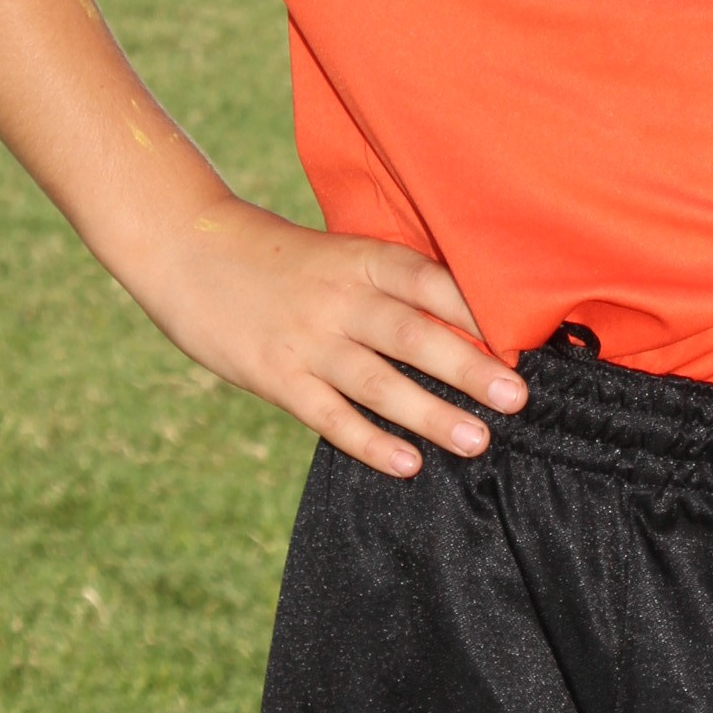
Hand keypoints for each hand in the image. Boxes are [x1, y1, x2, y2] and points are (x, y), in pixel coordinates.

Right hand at [142, 199, 527, 476]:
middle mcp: (341, 298)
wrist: (190, 249)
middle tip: (517, 397)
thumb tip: (464, 326)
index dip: (478, 311)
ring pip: (379, 382)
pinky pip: (330, 416)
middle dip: (470, 368)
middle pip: (415, 335)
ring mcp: (308, 340)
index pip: (431, 283)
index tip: (523, 340)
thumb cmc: (280, 258)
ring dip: (431, 414)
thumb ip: (390, 285)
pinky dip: (370, 442)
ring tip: (477, 440)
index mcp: (363, 259)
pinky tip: (407, 463)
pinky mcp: (276, 376)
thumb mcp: (340, 254)